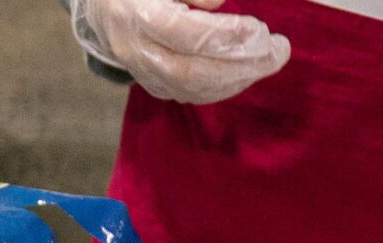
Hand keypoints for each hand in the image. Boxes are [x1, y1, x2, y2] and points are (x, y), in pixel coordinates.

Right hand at [71, 0, 291, 104]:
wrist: (103, 5)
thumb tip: (219, 1)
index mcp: (137, 14)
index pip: (185, 34)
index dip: (225, 35)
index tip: (259, 29)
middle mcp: (136, 48)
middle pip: (192, 69)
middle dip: (242, 63)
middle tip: (279, 51)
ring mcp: (142, 70)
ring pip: (192, 88)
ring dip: (238, 78)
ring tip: (269, 60)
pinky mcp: (152, 82)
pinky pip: (189, 94)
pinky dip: (222, 87)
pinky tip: (246, 73)